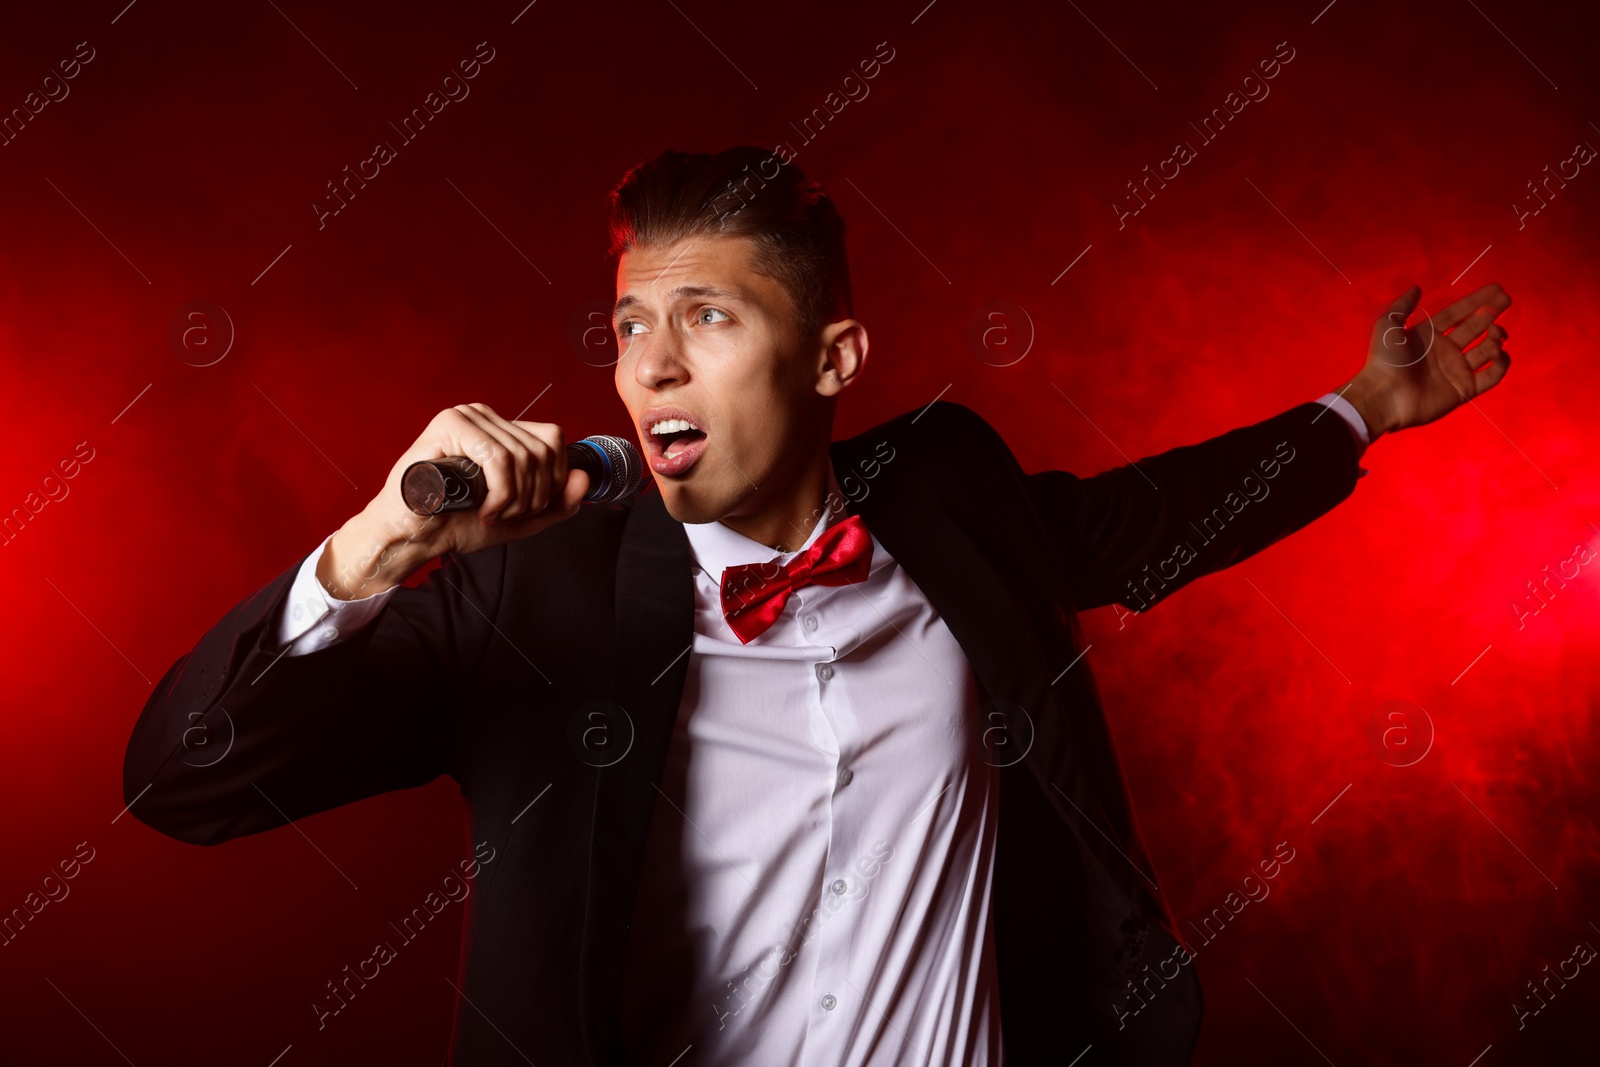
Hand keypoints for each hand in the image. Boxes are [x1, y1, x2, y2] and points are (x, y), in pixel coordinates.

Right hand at [319, 403, 590, 598]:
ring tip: (492, 514)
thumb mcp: (522, 518)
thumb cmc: (459, 523)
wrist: (416, 538)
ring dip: (515, 499)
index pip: (553, 438)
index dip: (552, 478)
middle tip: (506, 515)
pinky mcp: (449, 426)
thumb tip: (584, 476)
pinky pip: (499, 458)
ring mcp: (466, 417)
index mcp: (500, 429)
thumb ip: (558, 502)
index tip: (528, 508)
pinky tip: (483, 510)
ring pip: (523, 456)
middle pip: (542, 449)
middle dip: (534, 495)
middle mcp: (484, 416)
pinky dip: (500, 494)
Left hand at [1341, 283, 1511, 440]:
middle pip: (1474, 328)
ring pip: (1486, 350)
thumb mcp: (1388, 325)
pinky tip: (1497, 349)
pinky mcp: (1465, 390)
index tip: (1496, 288)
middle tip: (1506, 299)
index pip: (1457, 314)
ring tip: (1496, 329)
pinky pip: (1492, 375)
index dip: (1475, 301)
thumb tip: (1417, 288)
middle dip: (1491, 312)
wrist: (1384, 396)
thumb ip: (1402, 306)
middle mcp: (1445, 351)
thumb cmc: (1385, 360)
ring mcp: (1456, 371)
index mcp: (1429, 336)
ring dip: (1496, 336)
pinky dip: (1500, 362)